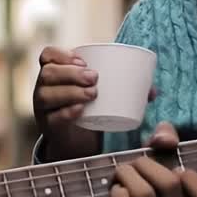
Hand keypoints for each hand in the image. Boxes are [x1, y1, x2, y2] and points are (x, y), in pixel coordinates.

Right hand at [32, 46, 154, 158]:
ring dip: (70, 91)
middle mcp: (43, 89)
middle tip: (95, 78)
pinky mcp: (49, 128)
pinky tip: (80, 111)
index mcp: (55, 74)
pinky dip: (66, 113)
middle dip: (71, 73)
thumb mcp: (102, 95)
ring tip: (93, 94)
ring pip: (46, 94)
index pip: (47, 55)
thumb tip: (153, 91)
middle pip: (48, 73)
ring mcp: (43, 109)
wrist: (76, 142)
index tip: (83, 60)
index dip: (62, 54)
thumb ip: (126, 90)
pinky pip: (52, 118)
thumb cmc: (90, 110)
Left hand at [74, 123, 196, 196]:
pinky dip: (115, 192)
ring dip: (126, 173)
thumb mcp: (154, 162)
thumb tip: (165, 139)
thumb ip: (166, 140)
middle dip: (145, 163)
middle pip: (170, 184)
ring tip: (121, 176)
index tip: (172, 170)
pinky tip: (115, 192)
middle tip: (134, 167)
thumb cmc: (134, 191)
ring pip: (144, 194)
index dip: (191, 176)